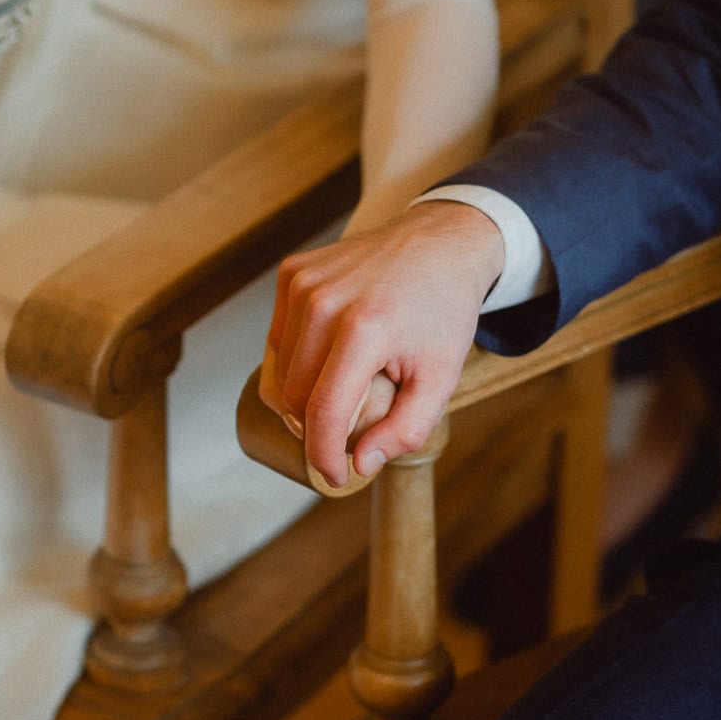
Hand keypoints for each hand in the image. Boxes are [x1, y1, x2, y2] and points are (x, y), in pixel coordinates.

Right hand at [262, 200, 505, 487]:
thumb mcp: (442, 378)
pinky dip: (297, 358)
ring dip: (304, 393)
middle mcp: (324, 302)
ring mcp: (302, 283)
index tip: (334, 476)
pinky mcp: (292, 273)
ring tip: (344, 385)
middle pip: (293, 396)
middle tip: (350, 427)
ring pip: (279, 370)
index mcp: (364, 330)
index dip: (323, 455)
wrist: (439, 243)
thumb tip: (359, 463)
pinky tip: (330, 351)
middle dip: (316, 426)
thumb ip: (405, 430)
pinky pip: (278, 338)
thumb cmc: (442, 311)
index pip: (323, 412)